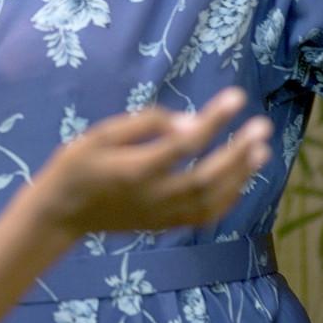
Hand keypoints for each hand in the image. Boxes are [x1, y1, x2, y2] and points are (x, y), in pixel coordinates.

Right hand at [33, 87, 270, 235]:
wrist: (60, 214)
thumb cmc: (75, 166)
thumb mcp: (99, 135)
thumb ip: (143, 125)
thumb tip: (188, 120)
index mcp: (136, 170)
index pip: (185, 144)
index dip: (214, 120)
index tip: (237, 98)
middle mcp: (154, 196)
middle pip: (207, 176)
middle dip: (238, 152)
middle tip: (263, 126)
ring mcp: (161, 214)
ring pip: (211, 199)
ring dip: (240, 176)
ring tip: (261, 151)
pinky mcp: (163, 224)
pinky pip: (204, 215)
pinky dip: (227, 198)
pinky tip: (240, 179)